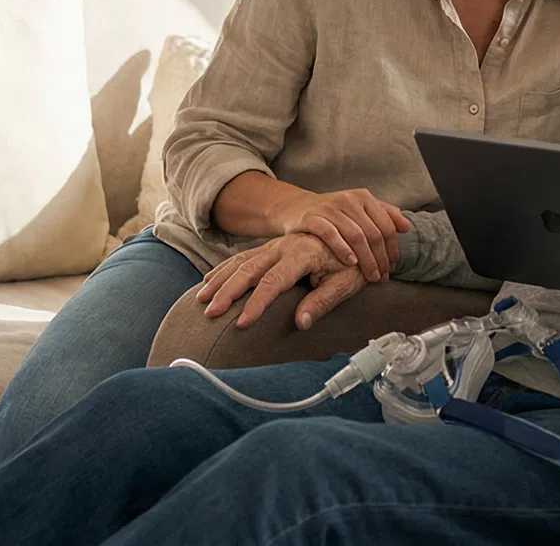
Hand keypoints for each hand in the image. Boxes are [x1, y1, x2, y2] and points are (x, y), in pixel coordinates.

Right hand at [193, 234, 364, 329]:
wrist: (358, 236)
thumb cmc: (354, 264)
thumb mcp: (347, 282)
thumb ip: (323, 301)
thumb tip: (301, 323)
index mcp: (303, 253)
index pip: (274, 281)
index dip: (257, 303)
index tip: (242, 323)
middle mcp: (284, 247)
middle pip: (249, 268)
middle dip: (227, 291)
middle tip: (210, 312)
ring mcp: (275, 247)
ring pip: (240, 261)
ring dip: (220, 280)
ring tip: (201, 300)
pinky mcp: (271, 250)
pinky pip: (242, 258)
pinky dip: (223, 270)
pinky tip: (209, 281)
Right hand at [279, 187, 410, 282]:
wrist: (295, 208)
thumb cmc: (333, 213)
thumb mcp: (359, 209)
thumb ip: (384, 214)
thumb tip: (407, 227)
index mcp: (363, 197)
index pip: (386, 225)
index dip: (392, 249)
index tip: (393, 266)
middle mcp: (348, 200)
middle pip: (373, 233)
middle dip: (381, 258)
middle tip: (382, 277)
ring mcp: (330, 208)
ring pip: (356, 235)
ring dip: (366, 259)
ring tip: (370, 275)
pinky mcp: (312, 217)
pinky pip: (330, 234)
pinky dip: (343, 249)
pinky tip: (350, 263)